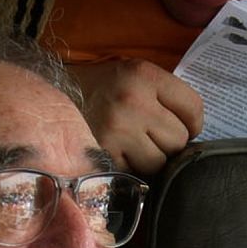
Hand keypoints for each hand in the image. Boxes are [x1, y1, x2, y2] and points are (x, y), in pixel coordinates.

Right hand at [68, 59, 203, 175]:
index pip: (194, 108)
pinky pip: (135, 173)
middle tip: (149, 134)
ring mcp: (117, 130)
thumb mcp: (133, 74)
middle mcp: (132, 101)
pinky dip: (130, 167)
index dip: (192, 123)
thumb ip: (165, 95)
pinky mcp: (103, 155)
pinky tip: (117, 151)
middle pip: (178, 140)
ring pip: (160, 162)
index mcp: (144, 76)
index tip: (181, 125)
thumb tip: (194, 131)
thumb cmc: (101, 88)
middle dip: (168, 142)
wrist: (52, 98)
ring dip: (150, 158)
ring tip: (132, 144)